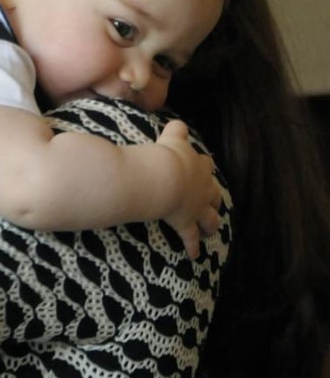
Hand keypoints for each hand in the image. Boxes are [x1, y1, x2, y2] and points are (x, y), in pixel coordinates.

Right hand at [156, 119, 221, 258]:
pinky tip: (193, 255)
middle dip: (213, 197)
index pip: (204, 164)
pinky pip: (191, 237)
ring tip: (211, 230)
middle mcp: (201, 187)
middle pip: (213, 192)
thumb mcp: (171, 137)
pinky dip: (192, 246)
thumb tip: (178, 122)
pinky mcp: (186, 223)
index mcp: (196, 165)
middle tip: (211, 201)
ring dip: (211, 224)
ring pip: (210, 217)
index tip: (201, 168)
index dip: (202, 167)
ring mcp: (196, 206)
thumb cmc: (164, 155)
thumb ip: (175, 129)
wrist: (163, 176)